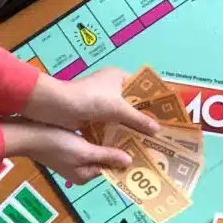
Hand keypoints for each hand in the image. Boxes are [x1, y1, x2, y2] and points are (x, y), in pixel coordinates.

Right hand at [2, 119, 134, 184]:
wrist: (26, 133)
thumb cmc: (56, 144)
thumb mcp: (84, 151)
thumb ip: (106, 156)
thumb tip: (129, 163)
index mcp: (85, 175)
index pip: (112, 168)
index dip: (126, 157)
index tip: (142, 145)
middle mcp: (81, 170)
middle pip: (106, 158)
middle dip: (119, 147)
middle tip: (138, 133)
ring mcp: (74, 158)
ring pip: (98, 149)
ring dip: (110, 139)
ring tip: (127, 126)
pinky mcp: (69, 146)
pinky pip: (89, 142)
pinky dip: (98, 134)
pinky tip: (108, 122)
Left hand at [22, 67, 158, 135]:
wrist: (55, 107)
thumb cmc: (89, 99)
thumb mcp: (117, 109)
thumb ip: (138, 119)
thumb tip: (157, 130)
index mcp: (119, 77)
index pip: (142, 87)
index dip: (154, 100)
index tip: (167, 114)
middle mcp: (111, 88)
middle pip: (133, 104)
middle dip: (144, 117)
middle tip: (160, 132)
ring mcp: (101, 102)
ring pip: (122, 116)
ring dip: (131, 128)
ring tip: (148, 142)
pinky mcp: (93, 115)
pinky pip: (111, 125)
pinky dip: (119, 133)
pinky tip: (130, 145)